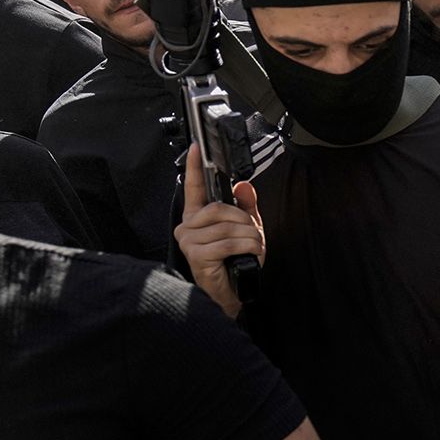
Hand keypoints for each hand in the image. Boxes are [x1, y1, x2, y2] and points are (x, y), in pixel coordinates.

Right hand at [173, 145, 263, 317]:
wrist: (233, 291)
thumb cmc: (235, 261)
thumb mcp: (246, 229)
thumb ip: (246, 206)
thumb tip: (243, 185)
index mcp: (198, 217)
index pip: (194, 187)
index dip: (195, 167)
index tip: (196, 148)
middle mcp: (188, 226)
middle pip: (220, 208)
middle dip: (244, 221)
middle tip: (251, 234)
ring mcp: (189, 241)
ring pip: (228, 225)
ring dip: (250, 236)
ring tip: (250, 247)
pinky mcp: (196, 254)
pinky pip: (229, 241)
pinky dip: (247, 246)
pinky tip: (247, 254)